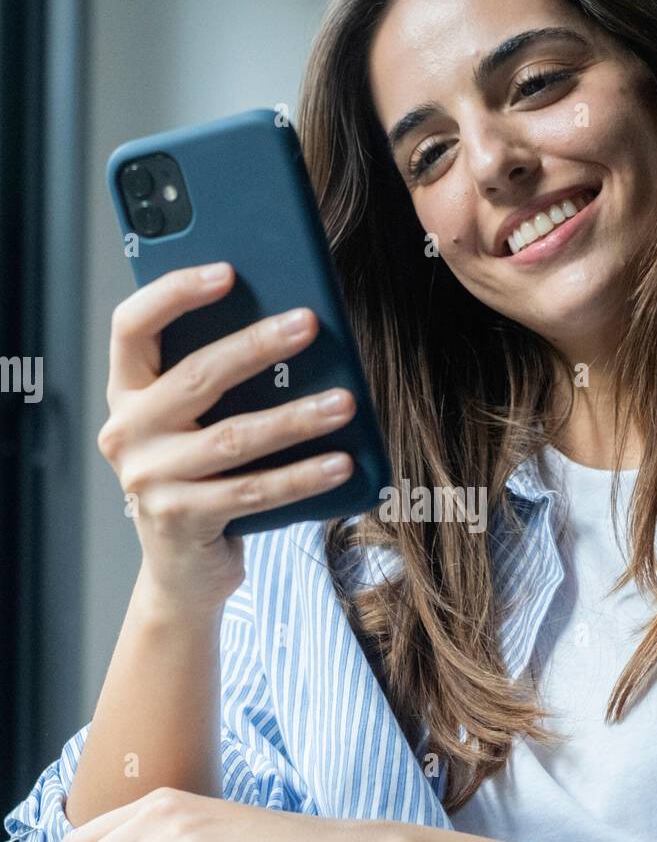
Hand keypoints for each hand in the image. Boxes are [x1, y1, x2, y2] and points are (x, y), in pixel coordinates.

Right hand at [99, 262, 356, 611]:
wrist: (184, 571)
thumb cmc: (202, 478)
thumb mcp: (197, 424)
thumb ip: (219, 381)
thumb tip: (292, 327)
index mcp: (126, 392)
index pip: (131, 326)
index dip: (174, 293)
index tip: (227, 271)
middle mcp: (126, 432)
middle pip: (195, 376)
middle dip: (257, 345)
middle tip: (310, 324)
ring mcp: (149, 479)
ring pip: (233, 437)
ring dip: (296, 416)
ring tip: (345, 401)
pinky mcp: (181, 519)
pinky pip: (253, 491)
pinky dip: (303, 476)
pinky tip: (343, 462)